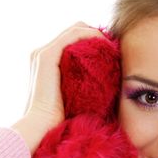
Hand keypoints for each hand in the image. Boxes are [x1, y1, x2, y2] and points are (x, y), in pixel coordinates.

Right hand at [13, 21, 106, 153]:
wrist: (41, 127)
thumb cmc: (58, 120)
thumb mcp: (73, 98)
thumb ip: (82, 87)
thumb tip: (104, 87)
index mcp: (45, 63)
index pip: (72, 40)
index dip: (94, 42)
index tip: (114, 52)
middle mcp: (41, 53)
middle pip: (75, 32)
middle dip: (97, 36)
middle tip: (116, 47)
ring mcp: (42, 52)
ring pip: (76, 30)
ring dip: (97, 34)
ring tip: (114, 46)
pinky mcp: (47, 55)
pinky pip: (74, 35)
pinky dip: (92, 35)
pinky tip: (107, 45)